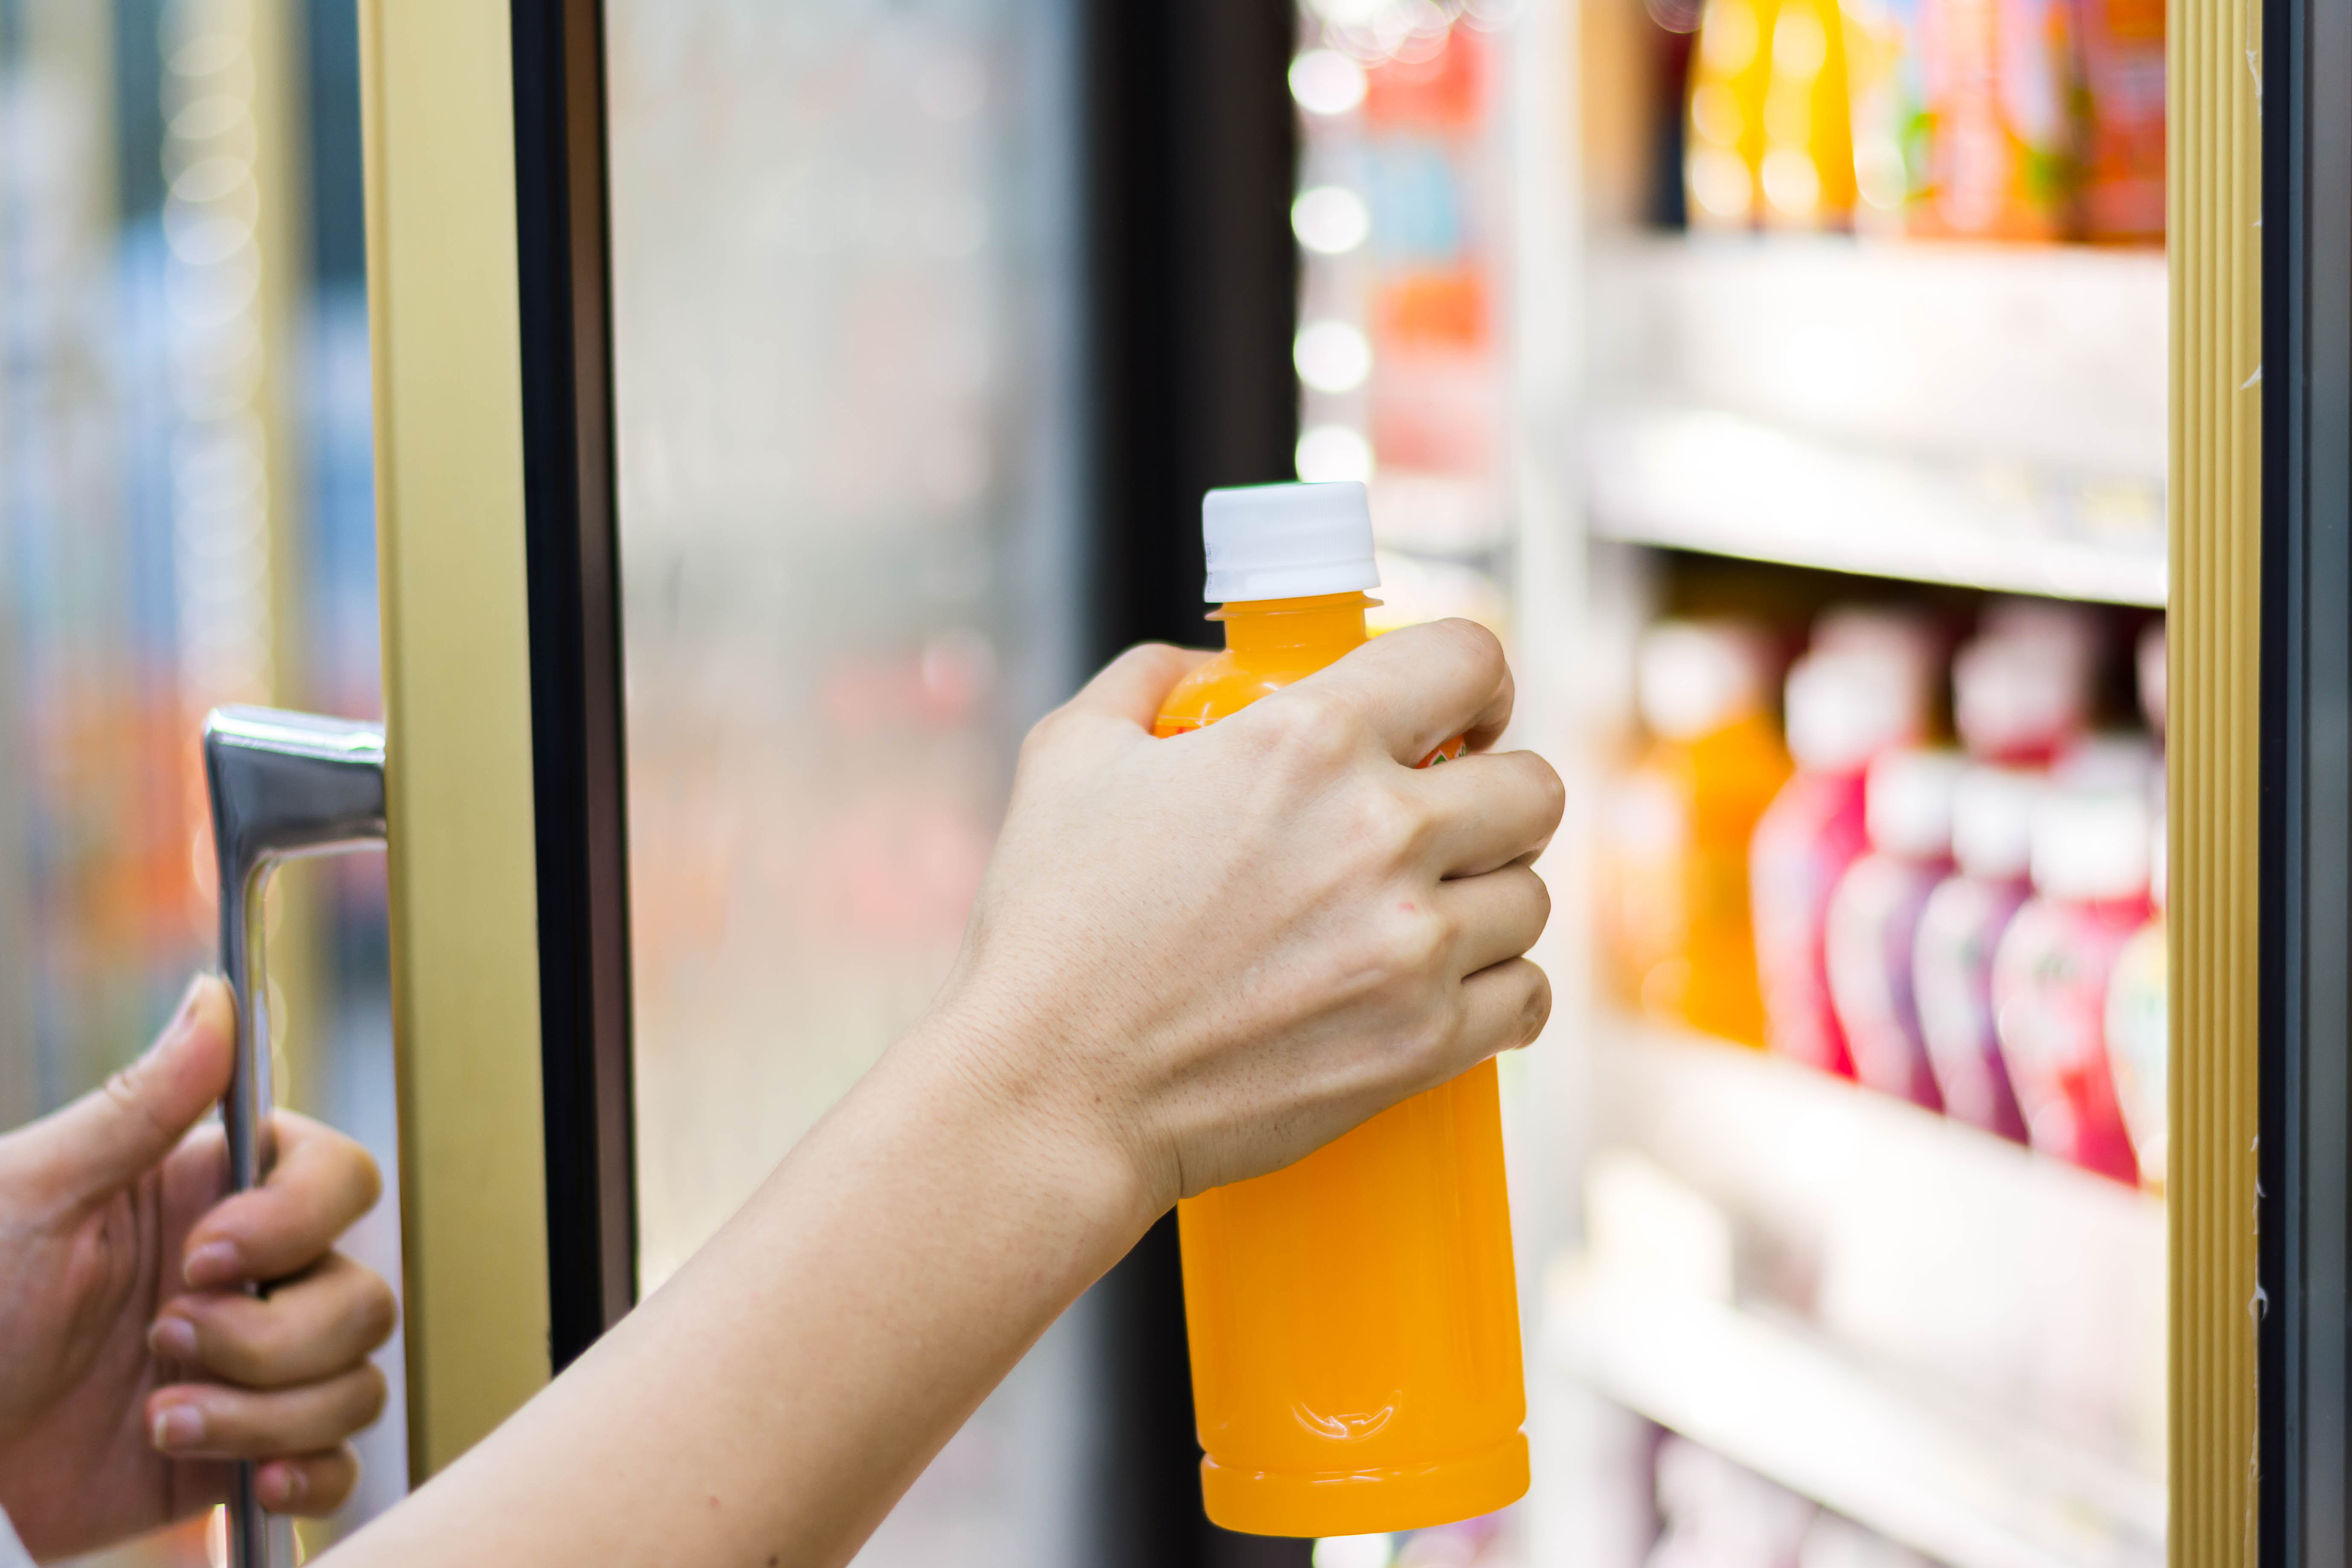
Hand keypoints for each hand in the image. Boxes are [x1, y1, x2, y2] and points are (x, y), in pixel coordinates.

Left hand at [0, 977, 396, 1559]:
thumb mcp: (31, 1199)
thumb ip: (141, 1106)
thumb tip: (214, 996)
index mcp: (208, 1203)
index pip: (339, 1180)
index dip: (297, 1221)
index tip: (207, 1256)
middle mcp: (247, 1284)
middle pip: (360, 1294)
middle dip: (267, 1339)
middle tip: (159, 1344)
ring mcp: (251, 1373)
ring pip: (354, 1381)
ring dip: (261, 1411)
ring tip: (157, 1421)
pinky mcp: (241, 1455)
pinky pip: (339, 1464)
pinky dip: (306, 1473)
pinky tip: (243, 1477)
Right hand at [925, 618, 1561, 1220]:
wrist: (1052, 1091)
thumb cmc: (1052, 928)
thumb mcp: (1070, 754)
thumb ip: (1148, 679)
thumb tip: (1208, 665)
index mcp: (1308, 738)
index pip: (1470, 659)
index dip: (1476, 681)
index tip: (1459, 719)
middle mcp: (1380, 832)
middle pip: (1534, 786)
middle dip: (1496, 795)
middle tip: (1448, 824)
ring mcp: (1412, 945)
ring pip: (1531, 894)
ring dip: (1490, 898)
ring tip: (1429, 915)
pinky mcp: (1423, 1042)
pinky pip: (1527, 996)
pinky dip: (1500, 990)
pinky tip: (1453, 987)